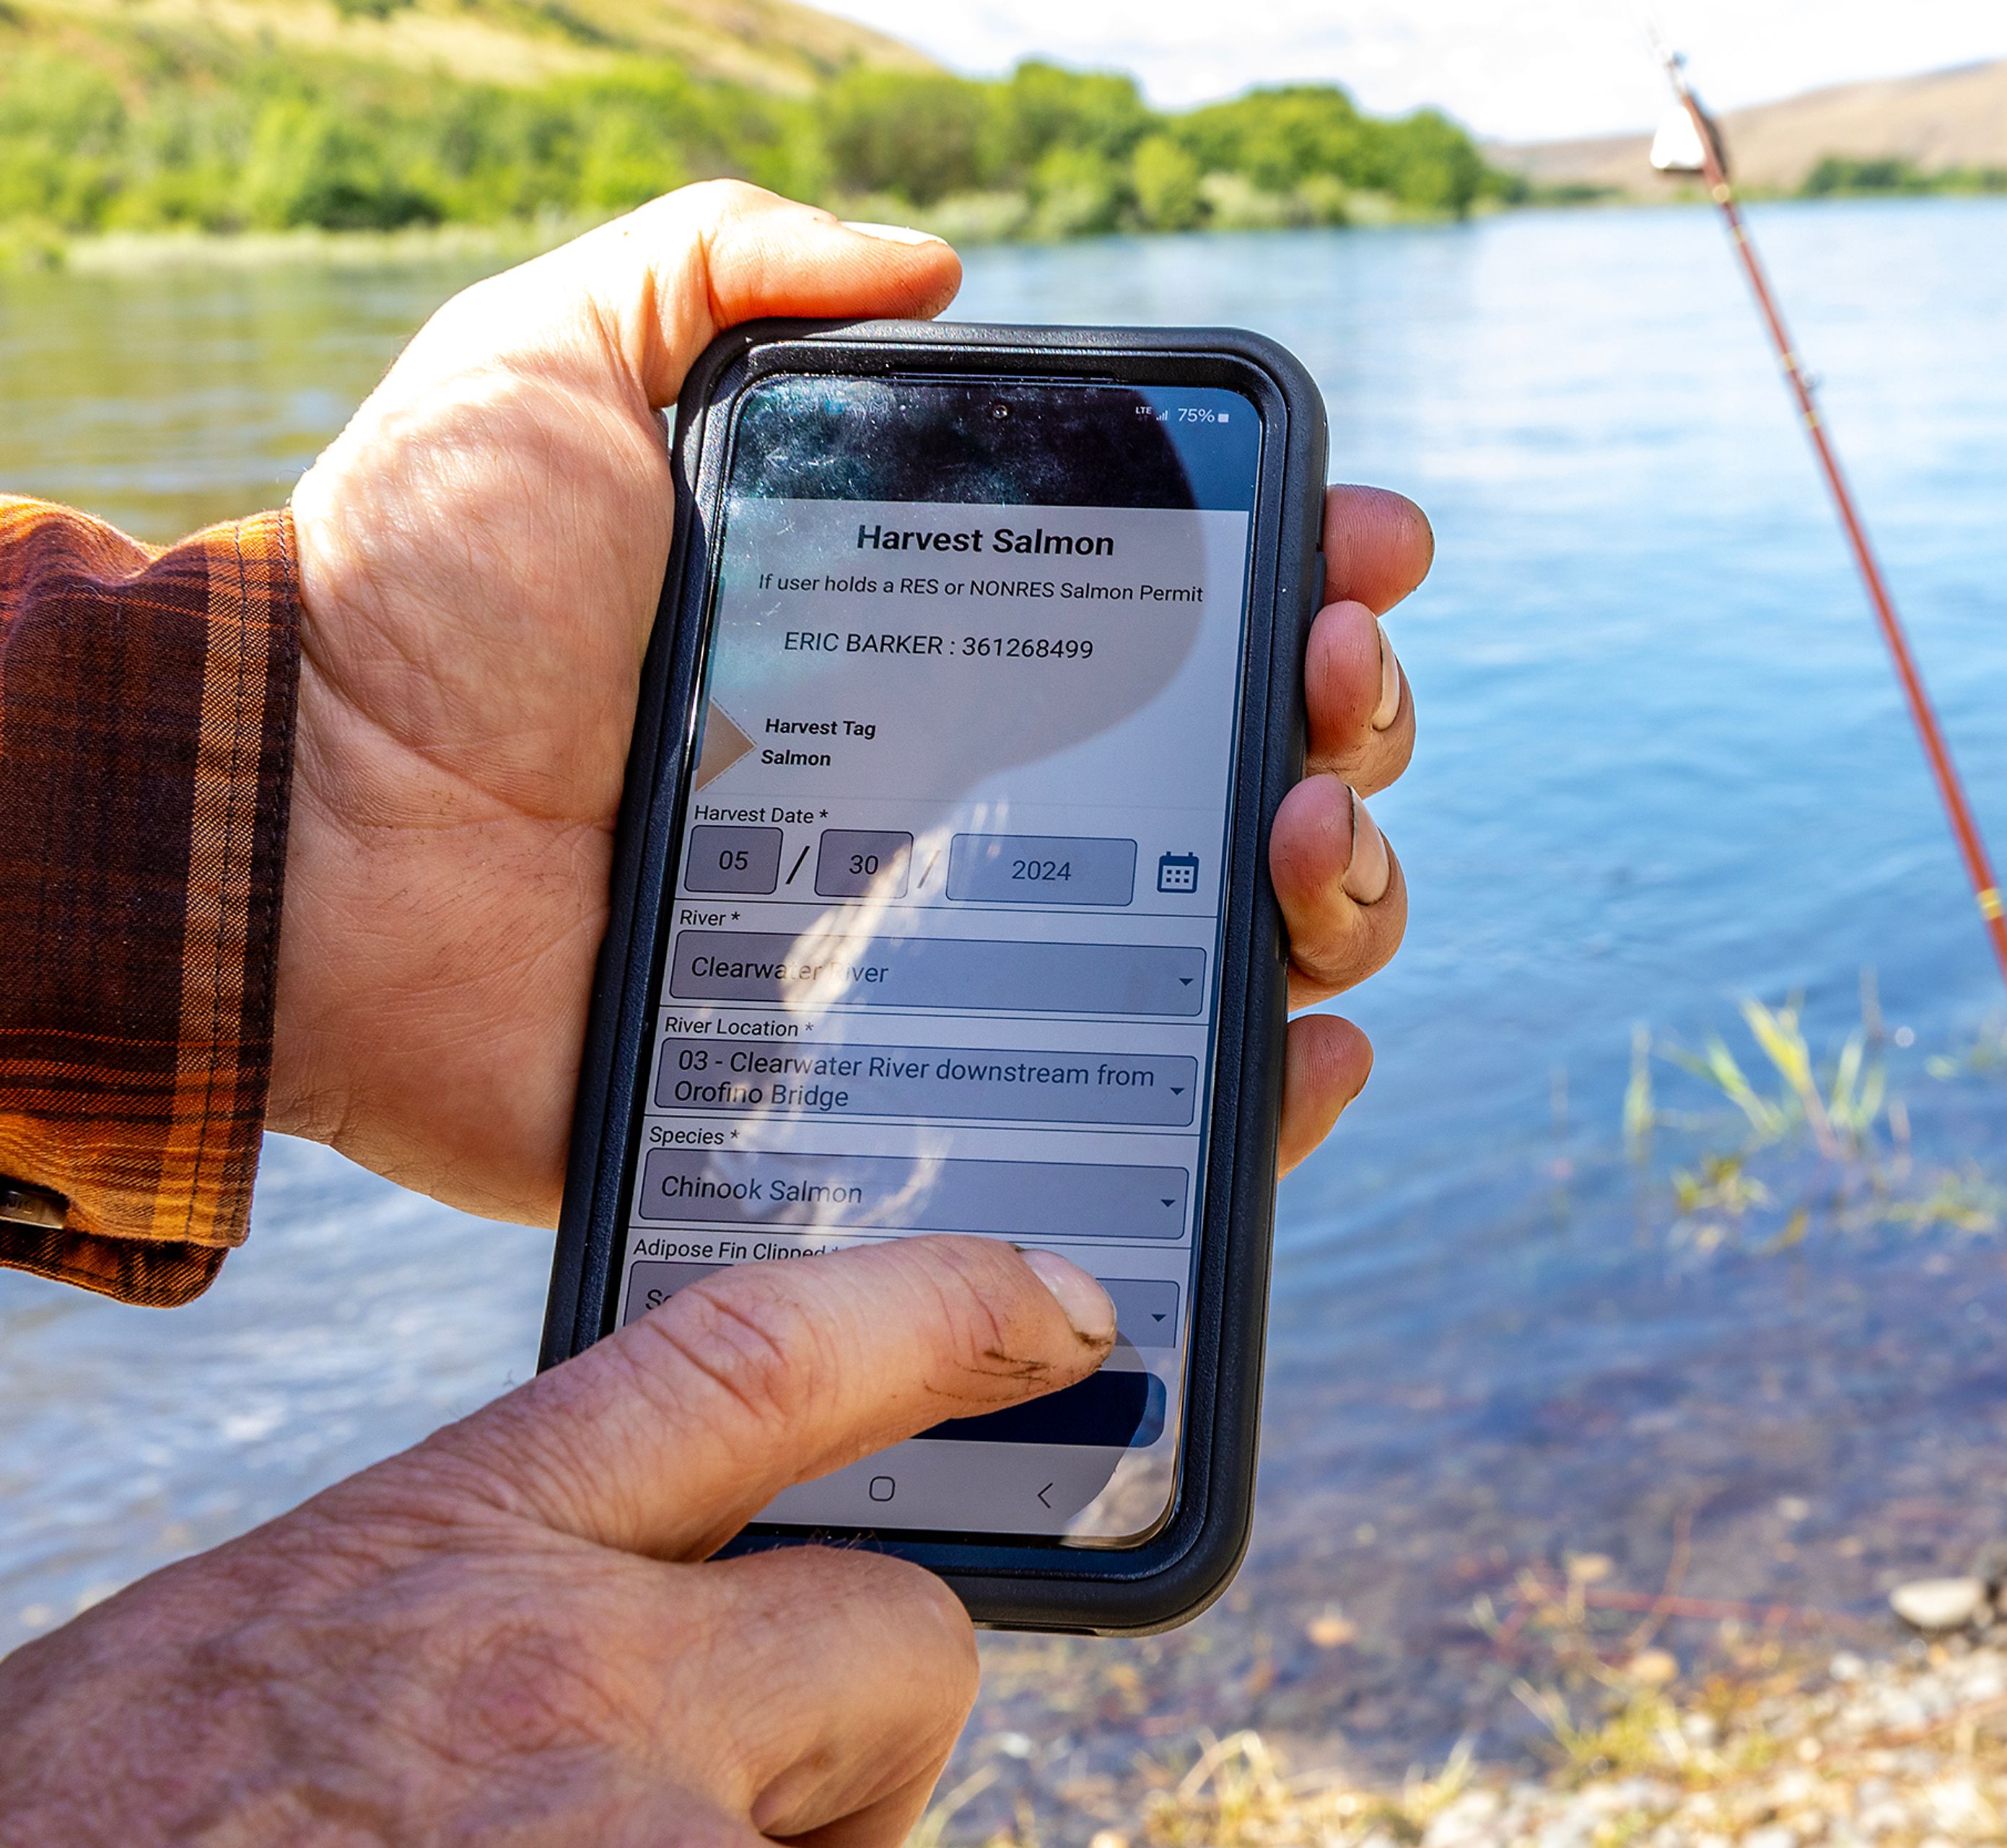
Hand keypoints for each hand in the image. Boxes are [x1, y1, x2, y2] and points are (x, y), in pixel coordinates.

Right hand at [0, 1238, 1113, 1845]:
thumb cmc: (116, 1820)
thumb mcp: (283, 1649)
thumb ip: (491, 1600)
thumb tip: (674, 1626)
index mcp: (463, 1534)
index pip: (764, 1349)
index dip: (941, 1307)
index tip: (1063, 1308)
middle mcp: (575, 1672)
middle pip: (905, 1634)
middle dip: (858, 1730)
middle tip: (720, 1812)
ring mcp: (629, 1835)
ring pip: (865, 1834)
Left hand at [281, 181, 1422, 1223]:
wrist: (302, 837)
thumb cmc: (422, 594)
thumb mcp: (558, 357)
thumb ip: (730, 267)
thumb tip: (940, 265)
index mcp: (944, 634)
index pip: (1188, 608)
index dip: (1307, 571)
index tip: (1353, 544)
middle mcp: (987, 792)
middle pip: (1258, 768)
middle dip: (1349, 716)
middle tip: (1323, 683)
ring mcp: (970, 952)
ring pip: (1241, 937)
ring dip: (1339, 880)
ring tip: (1299, 831)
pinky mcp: (924, 1095)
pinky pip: (1145, 1122)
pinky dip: (1270, 1096)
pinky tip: (1313, 1041)